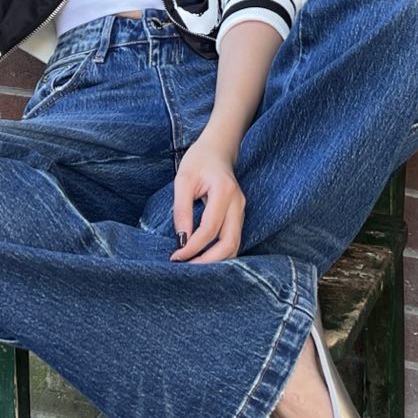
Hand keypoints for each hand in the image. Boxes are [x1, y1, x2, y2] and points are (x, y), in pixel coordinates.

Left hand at [170, 136, 245, 262]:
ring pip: (235, 245)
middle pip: (229, 243)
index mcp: (224, 192)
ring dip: (215, 260)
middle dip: (208, 261)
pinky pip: (233, 240)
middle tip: (185, 268)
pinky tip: (202, 256)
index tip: (176, 256)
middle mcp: (238, 204)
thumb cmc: (198, 161)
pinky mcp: (239, 216)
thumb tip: (181, 240)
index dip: (192, 247)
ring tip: (192, 265)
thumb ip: (182, 210)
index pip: (210, 229)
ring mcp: (242, 210)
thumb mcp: (183, 180)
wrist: (218, 149)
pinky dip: (220, 252)